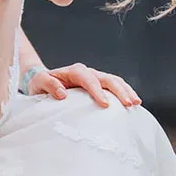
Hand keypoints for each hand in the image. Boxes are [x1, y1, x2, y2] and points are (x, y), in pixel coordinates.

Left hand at [26, 63, 141, 107]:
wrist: (44, 82)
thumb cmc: (41, 84)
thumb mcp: (39, 83)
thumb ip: (48, 85)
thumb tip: (62, 93)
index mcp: (74, 71)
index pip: (88, 79)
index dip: (97, 91)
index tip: (105, 104)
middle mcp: (87, 72)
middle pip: (107, 78)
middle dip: (119, 90)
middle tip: (129, 104)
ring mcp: (95, 77)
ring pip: (115, 80)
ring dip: (126, 90)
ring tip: (136, 103)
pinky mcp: (99, 85)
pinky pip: (115, 86)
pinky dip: (125, 92)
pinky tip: (133, 102)